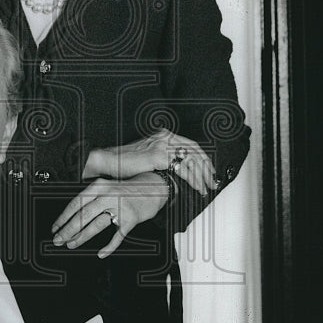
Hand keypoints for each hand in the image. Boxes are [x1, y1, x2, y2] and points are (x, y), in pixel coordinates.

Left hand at [51, 173, 168, 257]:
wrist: (154, 187)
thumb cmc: (125, 190)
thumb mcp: (106, 187)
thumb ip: (91, 199)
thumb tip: (71, 219)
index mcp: (99, 186)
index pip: (76, 203)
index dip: (63, 217)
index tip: (55, 228)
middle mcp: (108, 195)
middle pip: (83, 216)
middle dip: (68, 230)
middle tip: (58, 240)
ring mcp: (120, 207)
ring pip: (97, 225)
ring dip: (82, 237)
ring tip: (71, 245)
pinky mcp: (131, 219)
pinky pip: (117, 236)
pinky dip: (109, 247)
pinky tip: (100, 253)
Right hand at [82, 130, 217, 195]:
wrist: (109, 161)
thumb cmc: (125, 163)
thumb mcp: (148, 157)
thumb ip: (164, 159)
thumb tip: (179, 170)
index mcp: (163, 134)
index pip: (191, 145)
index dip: (203, 158)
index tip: (209, 171)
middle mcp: (165, 136)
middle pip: (195, 151)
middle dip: (207, 168)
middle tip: (213, 181)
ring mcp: (162, 145)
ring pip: (192, 160)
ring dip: (202, 176)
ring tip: (206, 188)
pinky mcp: (159, 156)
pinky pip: (183, 169)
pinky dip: (193, 180)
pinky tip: (197, 187)